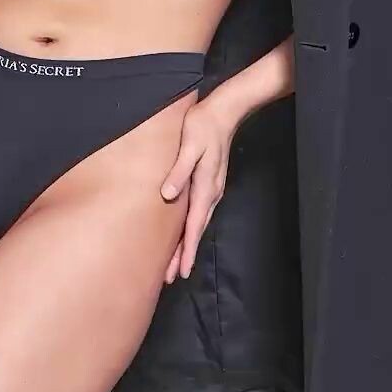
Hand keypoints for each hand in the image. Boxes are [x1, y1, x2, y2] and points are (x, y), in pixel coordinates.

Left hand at [159, 94, 235, 282]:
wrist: (224, 112)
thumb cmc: (202, 126)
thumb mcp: (189, 146)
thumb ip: (178, 171)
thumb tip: (167, 196)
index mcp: (205, 187)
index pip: (193, 226)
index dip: (186, 250)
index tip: (180, 271)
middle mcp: (210, 194)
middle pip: (195, 232)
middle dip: (184, 256)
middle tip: (171, 278)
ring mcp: (211, 191)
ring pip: (197, 225)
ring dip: (187, 246)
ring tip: (175, 266)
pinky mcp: (209, 186)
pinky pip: (199, 215)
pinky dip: (191, 231)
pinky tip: (184, 237)